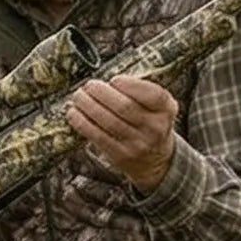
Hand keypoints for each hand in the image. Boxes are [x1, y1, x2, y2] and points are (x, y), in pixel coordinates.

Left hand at [65, 76, 180, 189]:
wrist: (155, 160)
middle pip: (125, 107)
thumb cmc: (150, 122)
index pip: (153, 94)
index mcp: (166, 109)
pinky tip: (73, 113)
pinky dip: (82, 122)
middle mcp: (155, 128)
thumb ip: (141, 90)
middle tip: (89, 85)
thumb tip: (106, 81)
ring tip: (79, 96)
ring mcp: (138, 144)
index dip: (130, 85)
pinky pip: (97, 136)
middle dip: (101, 92)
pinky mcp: (120, 155)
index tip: (114, 80)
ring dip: (88, 105)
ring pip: (108, 121)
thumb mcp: (157, 106)